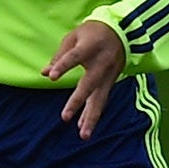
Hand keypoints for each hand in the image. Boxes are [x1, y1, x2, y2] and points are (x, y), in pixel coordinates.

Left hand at [44, 20, 124, 140]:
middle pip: (90, 84)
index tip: (52, 76)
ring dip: (91, 117)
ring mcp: (109, 74)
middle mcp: (102, 63)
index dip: (63, 66)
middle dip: (78, 101)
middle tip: (64, 117)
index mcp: (90, 46)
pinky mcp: (111, 82)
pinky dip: (93, 114)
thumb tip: (44, 74)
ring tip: (82, 135)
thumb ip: (60, 56)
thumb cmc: (92, 33)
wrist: (123, 32)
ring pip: (100, 98)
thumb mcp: (74, 37)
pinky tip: (83, 128)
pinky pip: (101, 100)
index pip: (75, 56)